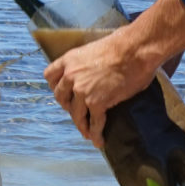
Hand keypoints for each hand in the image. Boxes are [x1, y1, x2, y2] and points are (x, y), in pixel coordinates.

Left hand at [43, 28, 156, 146]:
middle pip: (61, 98)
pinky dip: (96, 134)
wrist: (134, 50)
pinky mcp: (97, 103)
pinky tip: (99, 140)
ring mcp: (82, 91)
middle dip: (68, 107)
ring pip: (76, 114)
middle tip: (77, 111)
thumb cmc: (121, 45)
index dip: (56, 86)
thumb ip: (87, 64)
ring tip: (87, 132)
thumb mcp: (94, 49)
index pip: (50, 76)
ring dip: (81, 124)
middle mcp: (71, 76)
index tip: (63, 92)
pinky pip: (94, 122)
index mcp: (69, 60)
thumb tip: (95, 72)